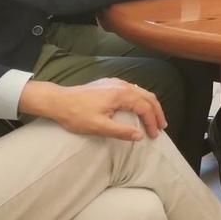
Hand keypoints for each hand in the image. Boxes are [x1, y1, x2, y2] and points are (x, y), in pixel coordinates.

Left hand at [18, 78, 165, 141]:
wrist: (58, 100)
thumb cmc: (77, 115)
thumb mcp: (98, 127)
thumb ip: (121, 131)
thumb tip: (140, 136)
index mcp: (122, 95)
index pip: (146, 107)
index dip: (152, 122)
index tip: (154, 135)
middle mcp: (123, 85)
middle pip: (148, 97)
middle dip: (157, 112)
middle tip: (162, 126)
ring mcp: (117, 83)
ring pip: (142, 92)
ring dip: (150, 105)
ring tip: (154, 118)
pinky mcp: (110, 84)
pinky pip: (133, 90)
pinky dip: (141, 100)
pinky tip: (138, 107)